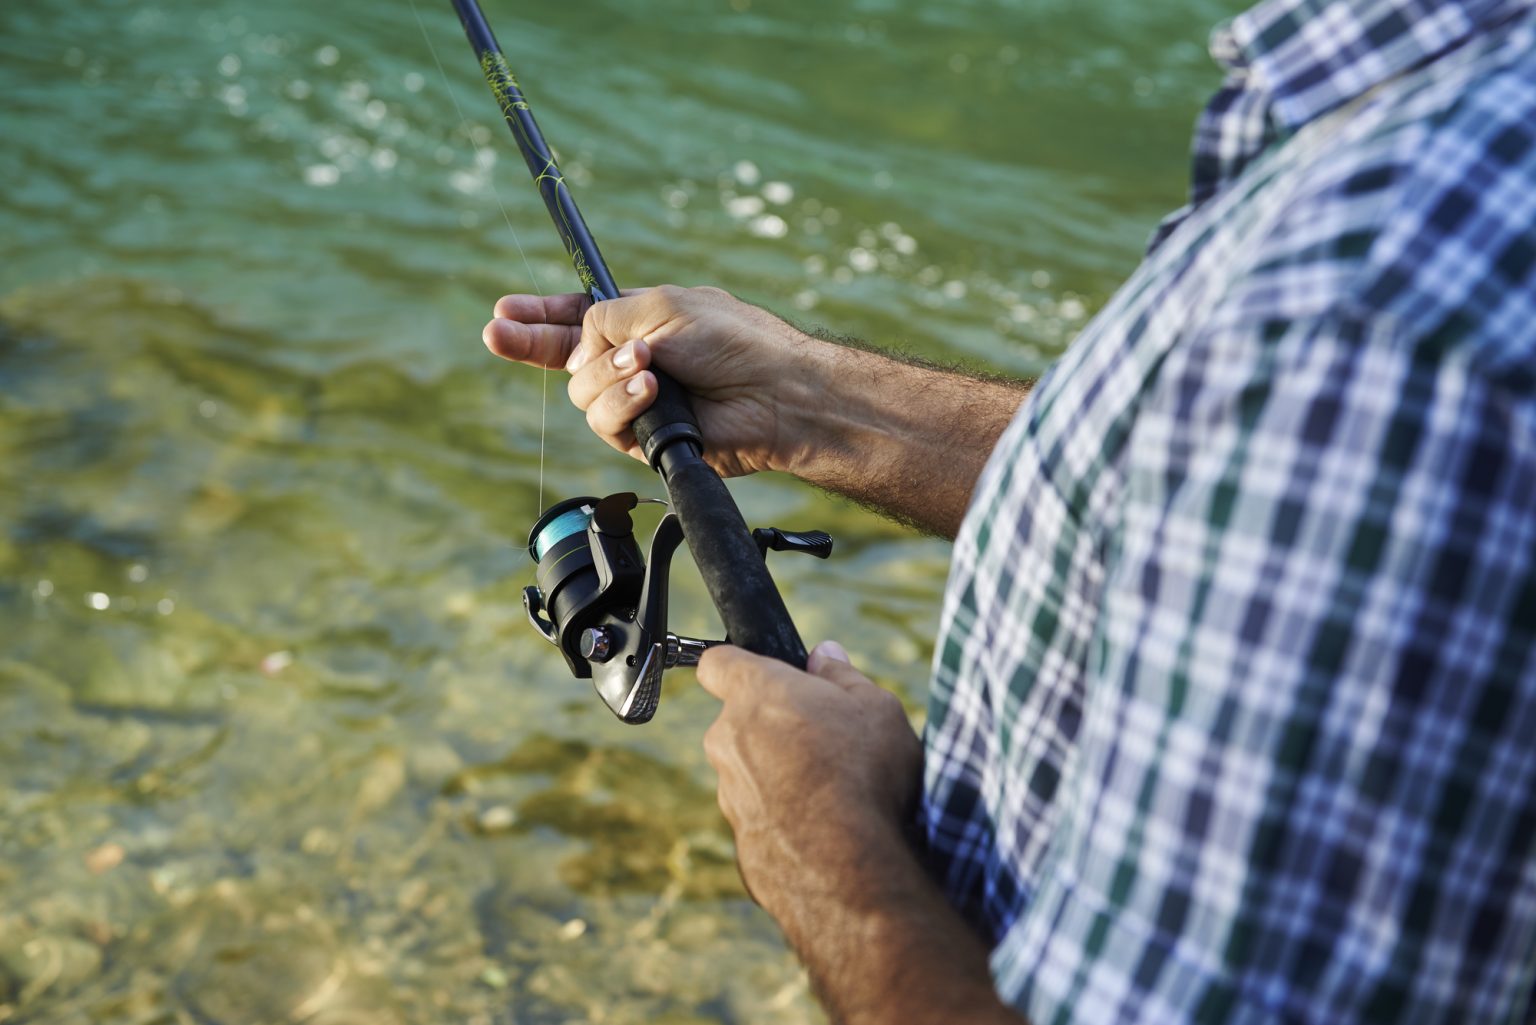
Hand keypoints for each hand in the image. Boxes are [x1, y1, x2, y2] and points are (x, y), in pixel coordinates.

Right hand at [482, 285, 818, 477]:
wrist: (773, 392)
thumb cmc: (734, 342)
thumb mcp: (662, 305)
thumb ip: (607, 316)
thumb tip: (580, 346)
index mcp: (639, 322)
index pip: (579, 318)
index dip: (541, 316)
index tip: (504, 313)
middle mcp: (633, 362)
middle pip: (564, 357)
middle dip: (531, 342)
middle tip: (498, 332)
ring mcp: (637, 402)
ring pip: (583, 391)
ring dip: (609, 374)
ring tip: (648, 364)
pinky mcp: (644, 438)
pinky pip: (606, 421)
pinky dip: (626, 402)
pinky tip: (652, 389)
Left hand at [696, 641, 923, 941]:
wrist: (851, 870)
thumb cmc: (865, 774)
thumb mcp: (876, 706)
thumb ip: (842, 676)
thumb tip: (824, 655)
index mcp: (755, 694)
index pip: (717, 663)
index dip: (739, 665)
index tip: (766, 674)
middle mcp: (727, 741)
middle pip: (739, 722)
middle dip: (773, 726)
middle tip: (825, 739)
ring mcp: (729, 797)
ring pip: (749, 773)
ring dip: (780, 776)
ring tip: (834, 793)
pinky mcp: (741, 846)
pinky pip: (763, 821)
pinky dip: (786, 823)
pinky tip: (827, 834)